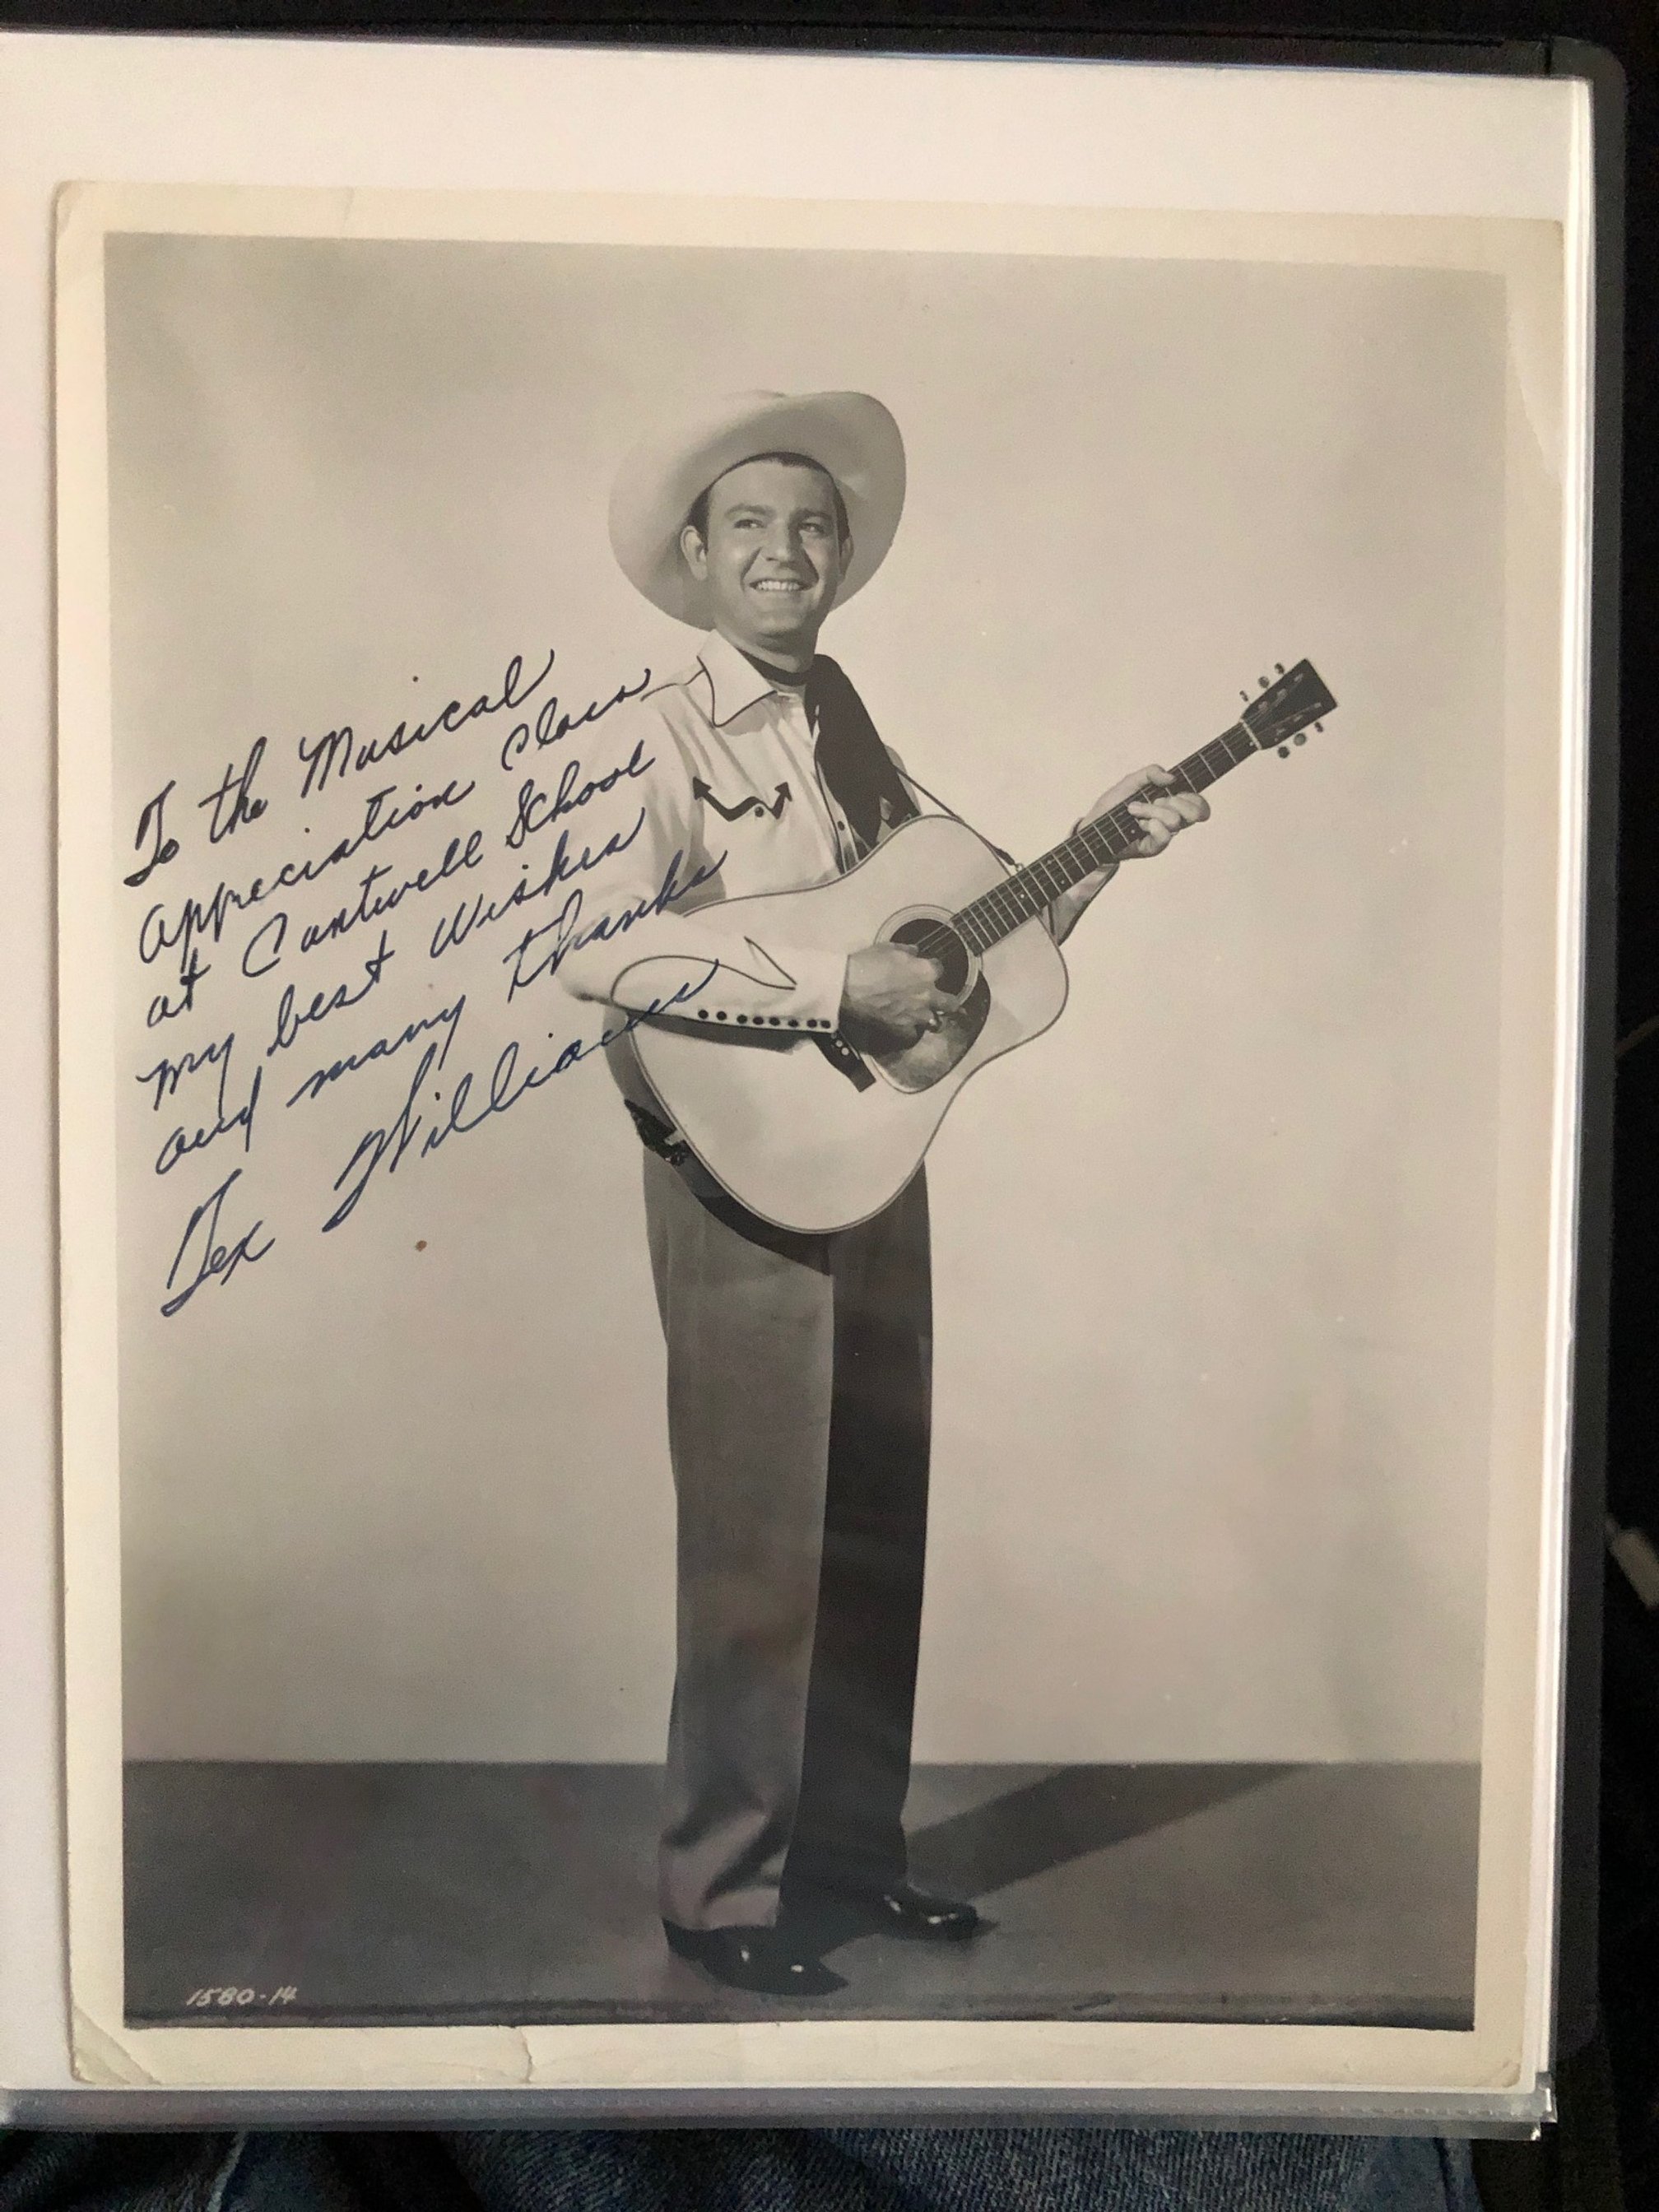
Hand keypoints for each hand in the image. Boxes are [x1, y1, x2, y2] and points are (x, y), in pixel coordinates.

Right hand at [840, 942, 950, 1047]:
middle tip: (946, 1001)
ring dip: (930, 1016)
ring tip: (923, 1013)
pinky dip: (911, 1027)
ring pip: (934, 1021)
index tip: (927, 967)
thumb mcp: (887, 948)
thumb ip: (906, 951)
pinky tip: (905, 1022)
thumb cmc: (867, 963)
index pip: (940, 969)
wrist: (848, 986)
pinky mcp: (900, 1027)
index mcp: (926, 972)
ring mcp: (915, 1014)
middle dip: (950, 1002)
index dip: (933, 968)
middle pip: (950, 1003)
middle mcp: (926, 995)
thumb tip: (915, 953)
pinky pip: (912, 1031)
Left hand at [1049, 766, 1209, 943]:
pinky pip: (1164, 836)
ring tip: (1134, 810)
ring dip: (1152, 810)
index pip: (1199, 804)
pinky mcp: (1153, 847)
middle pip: (1198, 813)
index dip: (1194, 798)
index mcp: (1171, 804)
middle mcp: (1171, 820)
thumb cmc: (1112, 806)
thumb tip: (1171, 778)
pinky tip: (1138, 824)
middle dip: (1178, 801)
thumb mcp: (1130, 782)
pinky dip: (1152, 824)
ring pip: (1176, 820)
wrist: (1093, 826)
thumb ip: (1151, 773)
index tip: (1174, 792)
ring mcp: (1163, 835)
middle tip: (1157, 800)